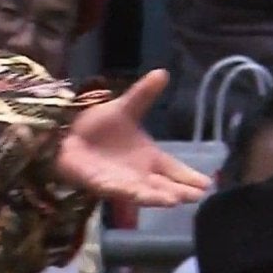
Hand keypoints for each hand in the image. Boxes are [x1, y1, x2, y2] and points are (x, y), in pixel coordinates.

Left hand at [56, 70, 210, 205]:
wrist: (64, 133)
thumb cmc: (97, 125)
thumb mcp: (126, 107)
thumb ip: (144, 94)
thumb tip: (163, 72)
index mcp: (150, 157)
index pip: (174, 169)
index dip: (190, 176)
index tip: (208, 183)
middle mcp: (141, 173)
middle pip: (166, 185)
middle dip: (182, 191)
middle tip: (200, 196)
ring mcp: (124, 182)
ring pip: (149, 192)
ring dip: (163, 197)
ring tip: (179, 200)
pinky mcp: (106, 186)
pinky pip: (125, 193)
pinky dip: (140, 196)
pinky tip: (152, 200)